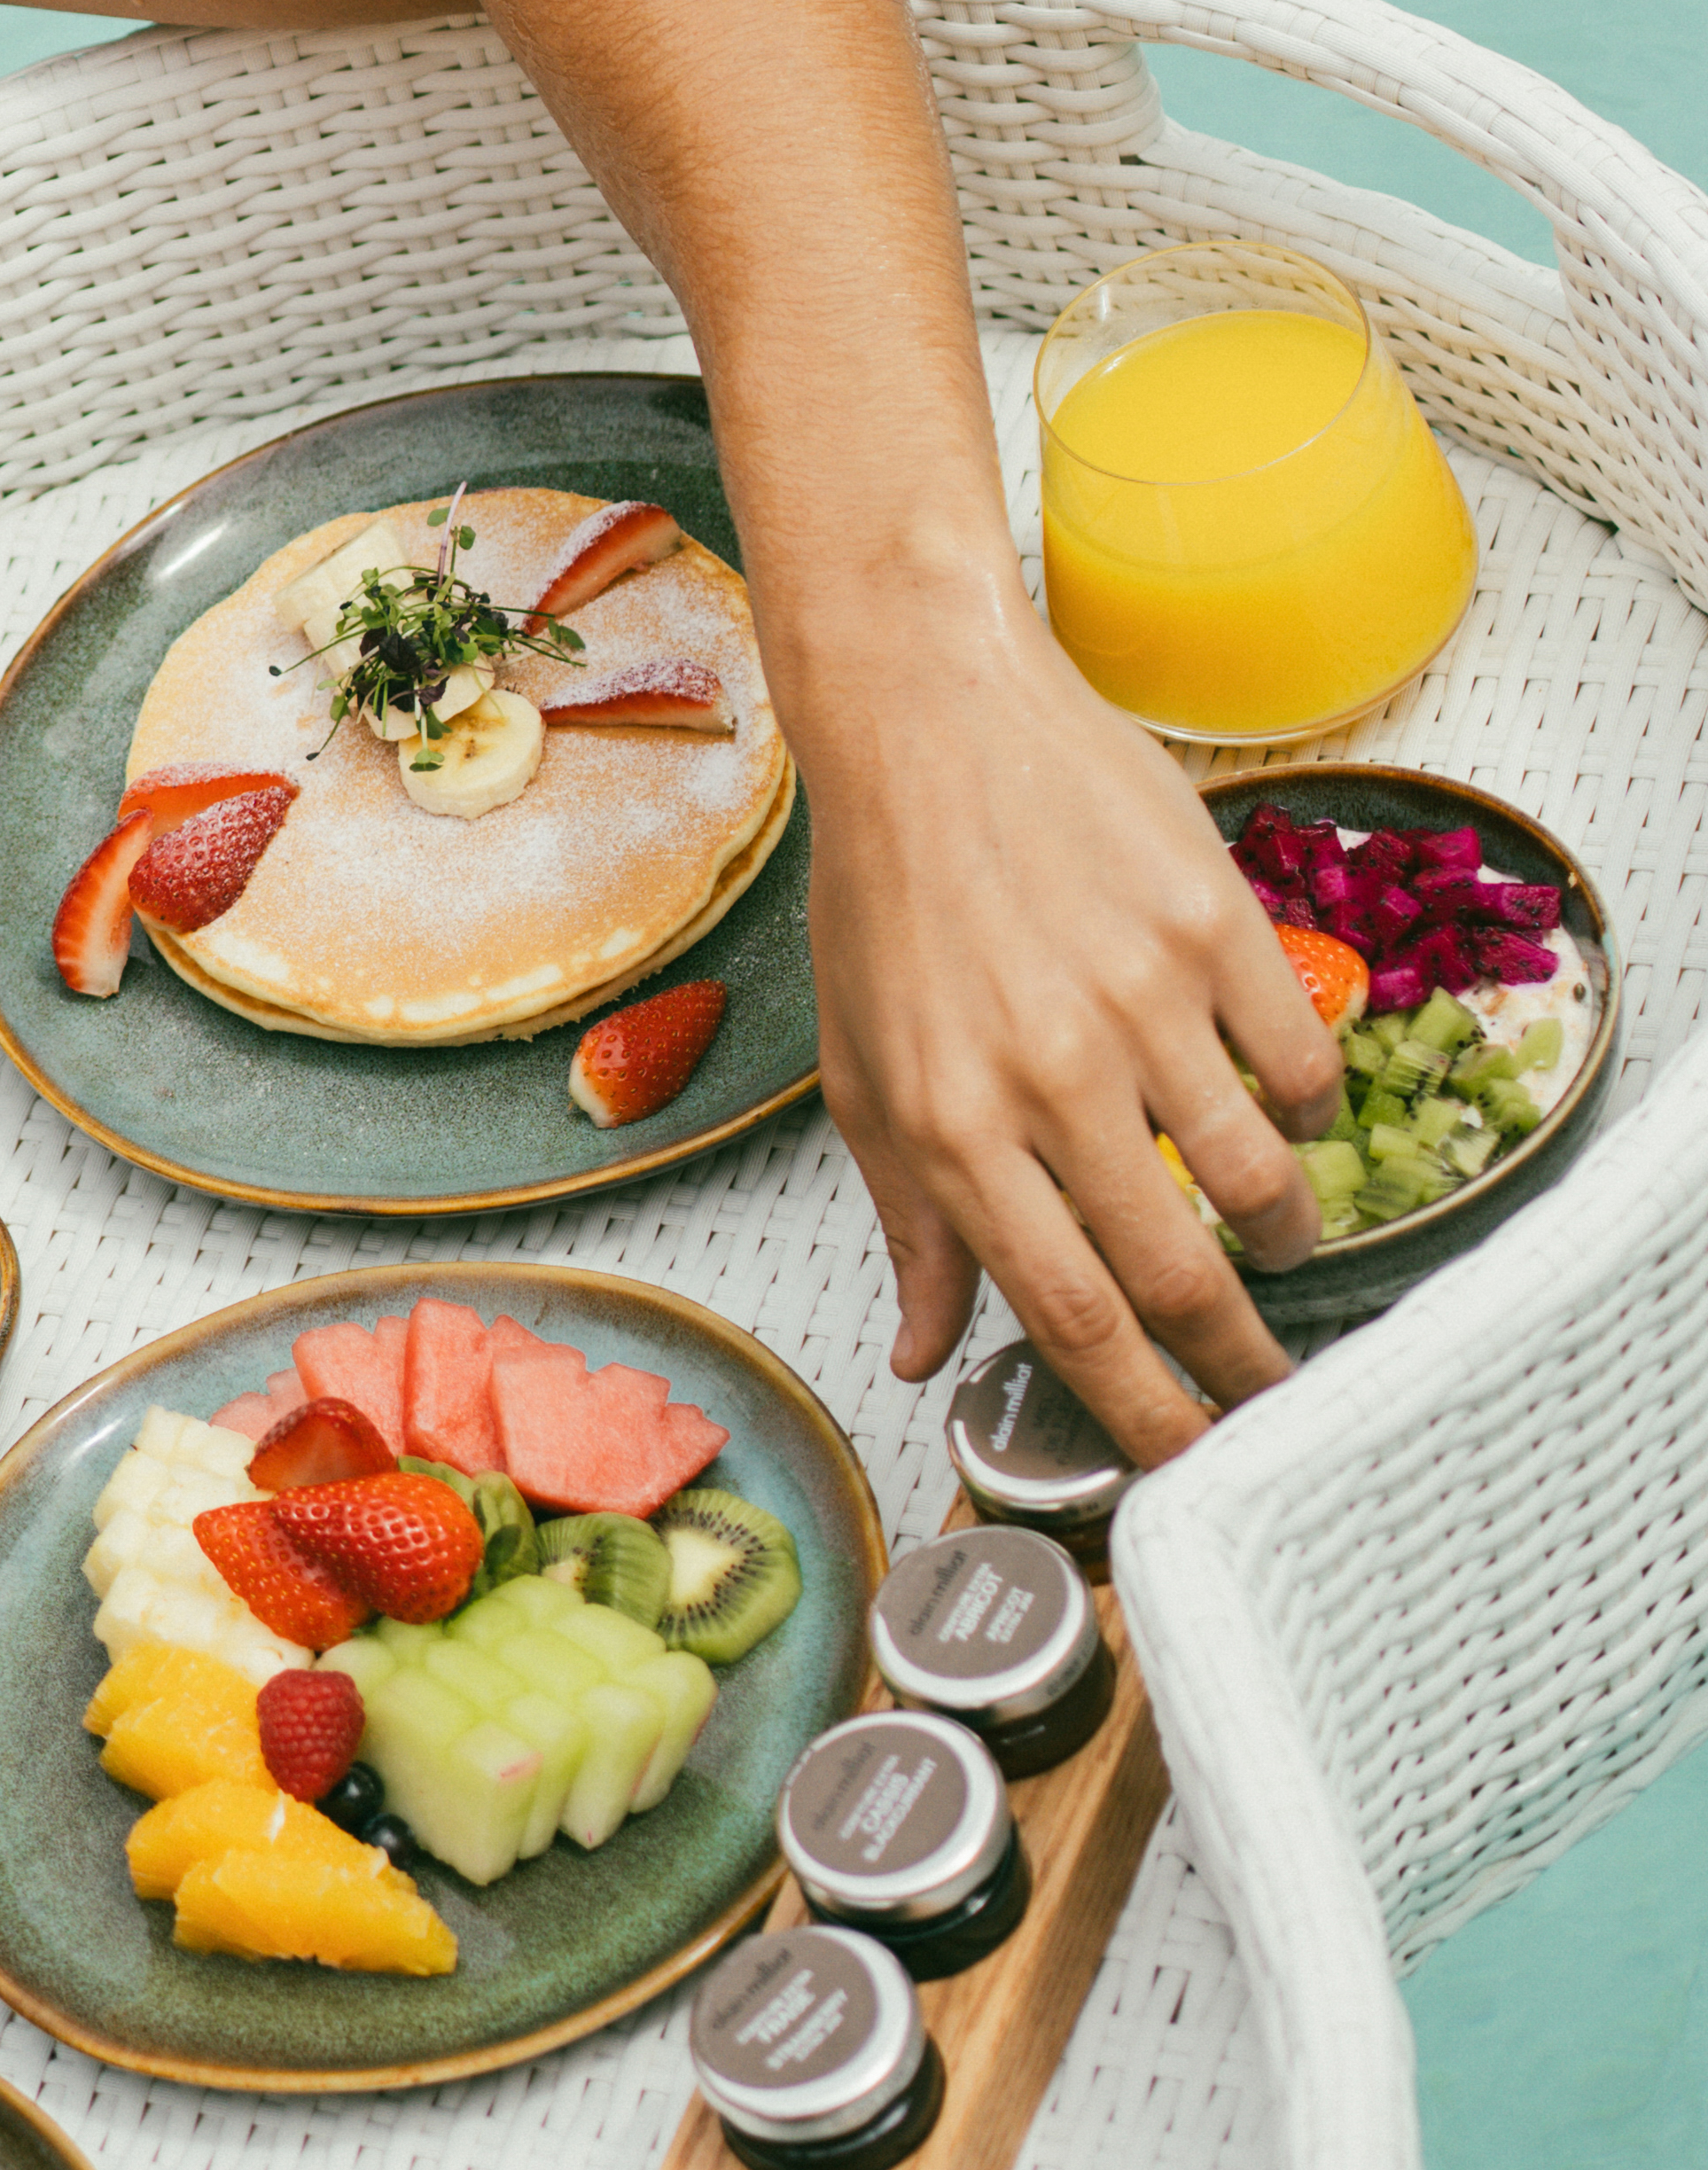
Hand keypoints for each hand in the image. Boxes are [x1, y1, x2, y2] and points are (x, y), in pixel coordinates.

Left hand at [793, 585, 1344, 1463]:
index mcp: (948, 1122)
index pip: (1066, 1317)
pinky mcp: (1209, 921)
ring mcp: (1135, 995)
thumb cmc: (885, 888)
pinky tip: (1285, 1109)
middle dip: (1238, 1363)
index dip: (1143, 1411)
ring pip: (1260, 1178)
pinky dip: (1309, 1111)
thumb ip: (906, 1219)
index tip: (1189, 1459)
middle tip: (1273, 1395)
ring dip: (1285, 1237)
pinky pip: (1301, 1063)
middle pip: (1174, 1275)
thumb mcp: (859, 1065)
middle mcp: (1044, 1071)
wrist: (924, 711)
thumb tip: (920, 1355)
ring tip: (1280, 1242)